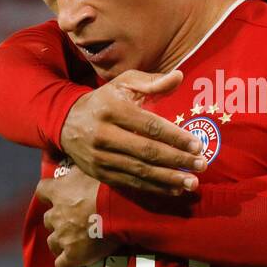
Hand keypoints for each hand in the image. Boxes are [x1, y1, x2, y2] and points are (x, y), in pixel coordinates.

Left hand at [37, 165, 119, 266]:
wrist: (118, 209)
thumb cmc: (109, 185)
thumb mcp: (93, 167)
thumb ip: (82, 166)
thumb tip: (82, 156)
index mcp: (59, 191)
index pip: (42, 190)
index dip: (48, 194)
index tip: (53, 195)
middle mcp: (56, 214)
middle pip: (48, 220)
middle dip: (57, 221)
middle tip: (70, 222)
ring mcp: (63, 236)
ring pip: (53, 243)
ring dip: (60, 243)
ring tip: (70, 245)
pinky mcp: (72, 255)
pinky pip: (62, 266)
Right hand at [60, 69, 204, 194]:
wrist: (65, 122)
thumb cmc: (103, 100)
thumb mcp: (123, 84)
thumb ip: (152, 81)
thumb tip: (179, 76)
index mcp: (112, 109)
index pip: (149, 126)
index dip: (175, 137)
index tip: (198, 145)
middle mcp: (104, 134)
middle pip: (147, 151)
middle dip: (177, 160)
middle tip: (202, 165)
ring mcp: (100, 157)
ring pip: (140, 171)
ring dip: (168, 179)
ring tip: (192, 183)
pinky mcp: (99, 174)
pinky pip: (130, 183)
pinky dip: (154, 189)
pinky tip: (173, 190)